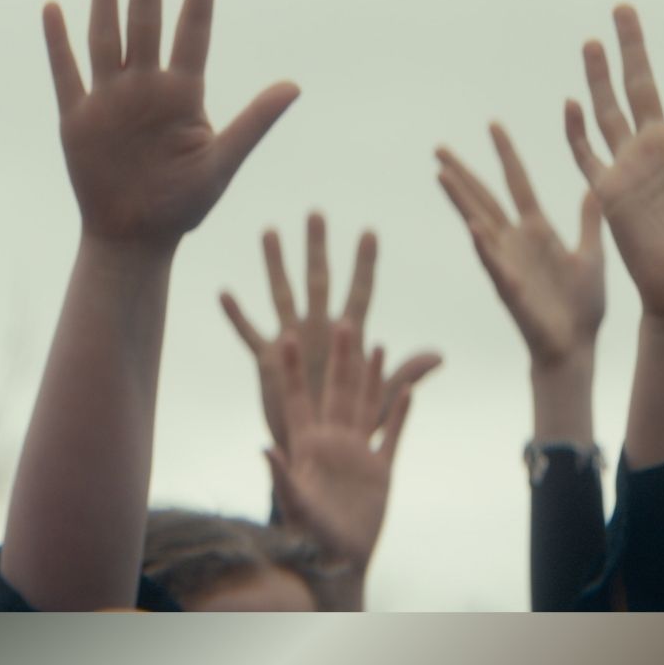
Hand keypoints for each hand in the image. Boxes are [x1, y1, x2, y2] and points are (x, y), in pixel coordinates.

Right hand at [44, 0, 298, 249]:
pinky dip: (58, 43)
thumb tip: (295, 85)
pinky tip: (54, 6)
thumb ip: (255, 122)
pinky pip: (66, 73)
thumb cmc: (183, 204)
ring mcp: (109, 99)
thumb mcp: (223, 161)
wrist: (135, 238)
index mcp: (184, 93)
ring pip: (107, 34)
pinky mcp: (77, 119)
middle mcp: (145, 87)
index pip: (194, 28)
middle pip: (147, 17)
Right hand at [220, 213, 387, 448]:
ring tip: (270, 231)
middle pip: (318, 281)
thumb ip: (404, 374)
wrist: (317, 451)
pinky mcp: (266, 360)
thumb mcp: (381, 399)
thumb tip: (439, 356)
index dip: (365, 264)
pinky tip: (224, 292)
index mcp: (348, 337)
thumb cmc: (352, 424)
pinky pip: (249, 332)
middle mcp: (319, 330)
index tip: (370, 232)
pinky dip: (237, 315)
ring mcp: (292, 341)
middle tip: (316, 213)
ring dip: (276, 264)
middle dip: (317, 248)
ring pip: (282, 294)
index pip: (360, 292)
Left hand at [265, 322, 434, 572]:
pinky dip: (401, 414)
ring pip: (366, 406)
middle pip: (336, 392)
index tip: (287, 337)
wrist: (336, 562)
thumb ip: (281, 475)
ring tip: (376, 344)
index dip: (294, 369)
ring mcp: (357, 455)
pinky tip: (408, 390)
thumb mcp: (293, 503)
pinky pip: (393, 435)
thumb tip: (265, 449)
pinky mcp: (380, 471)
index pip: (299, 399)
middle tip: (342, 323)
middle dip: (340, 358)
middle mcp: (332, 443)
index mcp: (306, 446)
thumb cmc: (308, 536)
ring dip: (372, 377)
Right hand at [437, 123, 604, 365]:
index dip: (505, 154)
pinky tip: (472, 228)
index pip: (516, 182)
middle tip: (439, 147)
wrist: (577, 348)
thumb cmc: (582, 308)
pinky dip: (484, 247)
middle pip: (484, 199)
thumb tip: (598, 187)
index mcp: (536, 231)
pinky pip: (495, 264)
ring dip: (461, 201)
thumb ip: (589, 220)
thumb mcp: (592, 253)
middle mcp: (516, 242)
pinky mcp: (511, 289)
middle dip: (463, 173)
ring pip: (479, 224)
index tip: (493, 124)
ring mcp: (508, 264)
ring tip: (441, 175)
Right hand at [565, 4, 663, 313]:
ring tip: (594, 40)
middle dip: (634, 45)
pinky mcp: (611, 193)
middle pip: (644, 83)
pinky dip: (577, 131)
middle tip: (624, 8)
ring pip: (611, 110)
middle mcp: (663, 147)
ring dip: (600, 76)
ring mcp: (634, 167)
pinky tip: (571, 102)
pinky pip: (587, 156)